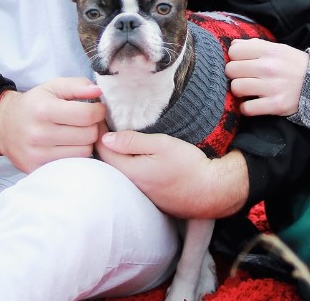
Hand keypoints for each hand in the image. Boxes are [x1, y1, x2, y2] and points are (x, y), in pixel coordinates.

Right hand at [0, 78, 105, 172]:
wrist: (4, 126)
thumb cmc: (34, 104)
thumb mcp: (53, 87)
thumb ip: (77, 85)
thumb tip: (98, 91)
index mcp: (44, 109)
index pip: (87, 115)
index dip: (99, 111)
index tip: (97, 109)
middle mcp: (39, 134)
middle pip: (88, 135)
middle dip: (94, 126)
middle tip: (88, 122)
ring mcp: (37, 154)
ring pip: (84, 152)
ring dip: (87, 142)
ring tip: (79, 133)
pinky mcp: (37, 169)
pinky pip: (72, 164)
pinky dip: (76, 155)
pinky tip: (71, 145)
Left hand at [96, 131, 247, 218]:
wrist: (212, 191)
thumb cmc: (189, 166)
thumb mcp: (162, 145)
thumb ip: (132, 141)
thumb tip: (105, 137)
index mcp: (130, 171)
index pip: (101, 149)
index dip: (97, 130)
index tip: (99, 114)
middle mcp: (130, 185)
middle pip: (107, 160)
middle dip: (103, 141)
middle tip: (105, 120)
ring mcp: (140, 192)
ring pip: (119, 169)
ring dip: (115, 152)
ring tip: (117, 132)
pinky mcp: (150, 195)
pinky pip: (131, 176)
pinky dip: (127, 162)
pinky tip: (133, 151)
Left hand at [226, 39, 308, 116]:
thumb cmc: (294, 65)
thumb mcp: (278, 48)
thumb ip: (255, 45)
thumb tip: (233, 44)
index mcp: (269, 50)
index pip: (234, 50)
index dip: (235, 57)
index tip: (241, 62)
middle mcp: (269, 67)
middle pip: (231, 69)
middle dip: (235, 74)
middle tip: (244, 77)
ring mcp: (273, 87)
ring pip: (236, 88)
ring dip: (239, 90)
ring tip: (248, 90)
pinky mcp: (276, 105)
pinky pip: (247, 108)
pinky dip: (247, 108)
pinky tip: (253, 103)